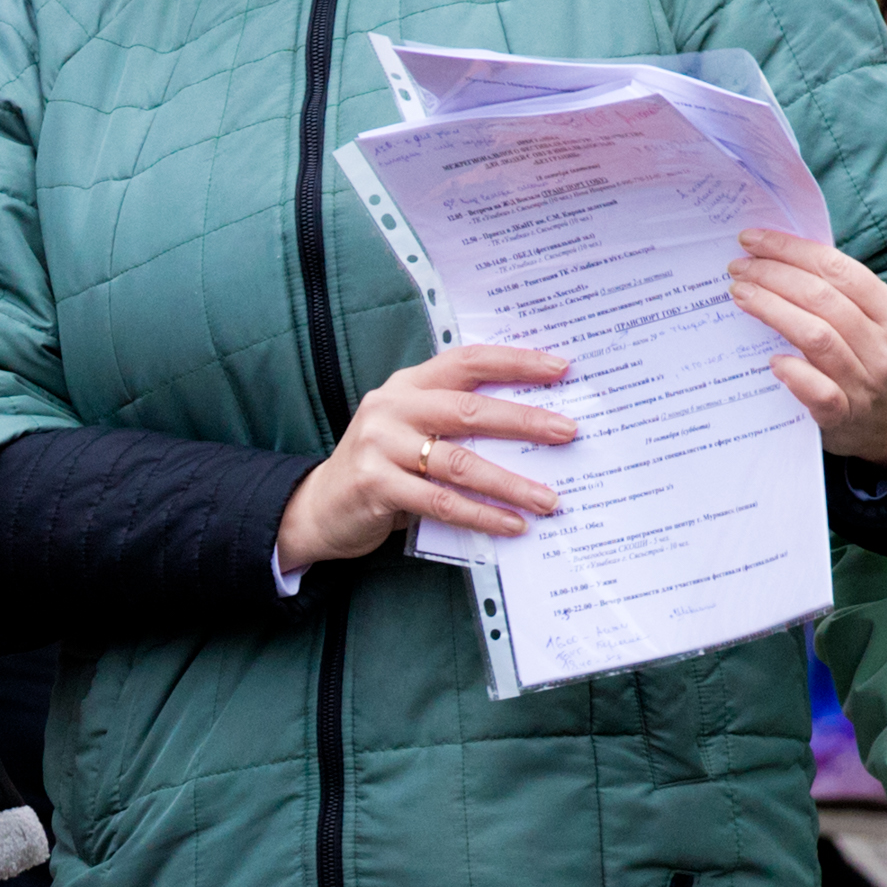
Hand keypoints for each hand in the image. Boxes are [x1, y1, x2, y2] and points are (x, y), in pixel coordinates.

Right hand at [277, 341, 579, 574]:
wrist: (319, 507)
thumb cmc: (382, 468)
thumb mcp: (413, 432)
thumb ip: (456, 425)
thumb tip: (533, 435)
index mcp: (409, 385)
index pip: (468, 361)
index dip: (515, 362)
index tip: (560, 369)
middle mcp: (392, 406)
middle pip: (469, 410)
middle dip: (525, 420)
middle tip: (567, 433)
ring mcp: (380, 445)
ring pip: (459, 463)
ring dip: (510, 484)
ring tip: (549, 500)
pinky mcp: (374, 485)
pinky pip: (439, 502)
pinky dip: (481, 515)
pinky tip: (512, 525)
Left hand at [727, 228, 886, 464]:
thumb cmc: (877, 363)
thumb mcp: (878, 323)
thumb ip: (842, 296)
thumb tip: (780, 258)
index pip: (838, 269)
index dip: (792, 250)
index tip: (753, 240)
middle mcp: (884, 346)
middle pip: (822, 298)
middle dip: (773, 275)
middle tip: (738, 268)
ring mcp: (867, 383)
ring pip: (817, 337)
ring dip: (772, 310)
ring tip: (740, 295)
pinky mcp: (847, 417)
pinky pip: (821, 393)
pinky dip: (795, 374)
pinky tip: (772, 361)